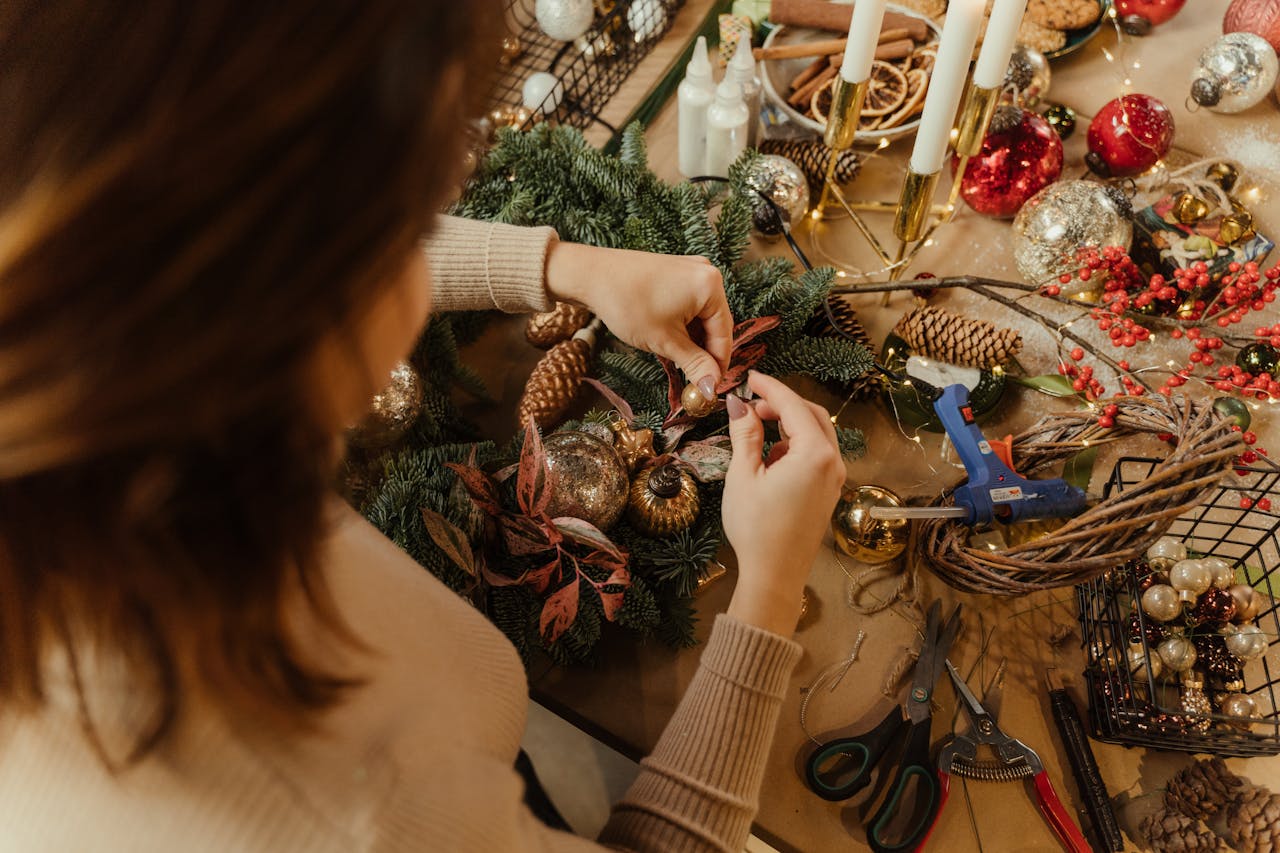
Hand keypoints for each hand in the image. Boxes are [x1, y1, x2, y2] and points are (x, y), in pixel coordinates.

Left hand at [545, 241, 731, 394]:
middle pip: (714, 325)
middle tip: (692, 380)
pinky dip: (683, 326)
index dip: (717, 365)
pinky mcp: (675, 272)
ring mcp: (690, 271)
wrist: (590, 276)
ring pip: (700, 317)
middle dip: (703, 353)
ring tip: (676, 361)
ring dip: (692, 341)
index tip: (709, 389)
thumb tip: (712, 387)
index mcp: (711, 286)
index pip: (724, 335)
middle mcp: (706, 273)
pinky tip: (670, 342)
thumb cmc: (627, 304)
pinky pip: (689, 305)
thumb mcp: (665, 341)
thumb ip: (694, 364)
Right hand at [721, 372, 844, 635]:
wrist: (774, 575)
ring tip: (757, 428)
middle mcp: (833, 462)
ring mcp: (835, 478)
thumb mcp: (744, 475)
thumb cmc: (756, 528)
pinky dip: (796, 445)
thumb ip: (745, 434)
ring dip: (790, 424)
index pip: (793, 406)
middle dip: (782, 404)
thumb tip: (739, 404)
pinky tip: (770, 457)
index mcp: (815, 454)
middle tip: (752, 403)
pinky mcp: (829, 491)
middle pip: (811, 415)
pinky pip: (817, 455)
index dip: (770, 388)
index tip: (750, 377)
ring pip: (817, 434)